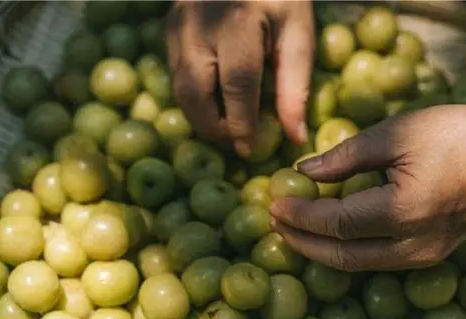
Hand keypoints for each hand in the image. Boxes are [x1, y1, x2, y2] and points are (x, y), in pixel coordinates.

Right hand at [165, 0, 313, 156]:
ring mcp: (177, 24)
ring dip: (200, 115)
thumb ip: (296, 87)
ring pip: (180, 88)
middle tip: (235, 141)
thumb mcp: (298, 34)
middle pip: (195, 93)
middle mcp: (198, 23)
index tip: (249, 149)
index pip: (236, 85)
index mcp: (238, 22)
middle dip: (213, 127)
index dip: (241, 123)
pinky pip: (176, 74)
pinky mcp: (168, 27)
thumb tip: (295, 138)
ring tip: (227, 126)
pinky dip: (194, 96)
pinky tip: (215, 101)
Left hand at [269, 105, 465, 270]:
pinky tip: (329, 234)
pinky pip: (377, 260)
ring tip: (293, 228)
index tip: (272, 201)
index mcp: (404, 210)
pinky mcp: (430, 256)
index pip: (335, 223)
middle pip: (341, 256)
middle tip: (273, 222)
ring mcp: (424, 257)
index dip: (300, 215)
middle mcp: (414, 245)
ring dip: (321, 250)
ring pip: (357, 264)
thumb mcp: (397, 132)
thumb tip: (304, 172)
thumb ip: (346, 156)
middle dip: (302, 241)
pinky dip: (346, 250)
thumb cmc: (458, 133)